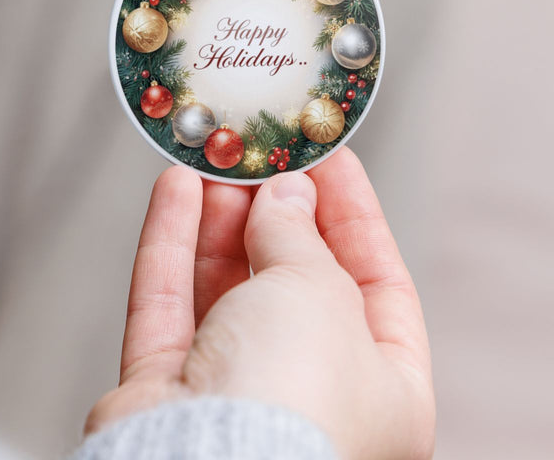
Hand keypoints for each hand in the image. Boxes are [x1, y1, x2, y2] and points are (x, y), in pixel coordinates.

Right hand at [87, 148, 434, 459]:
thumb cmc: (292, 400)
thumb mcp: (319, 289)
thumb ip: (299, 233)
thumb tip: (285, 194)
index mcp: (386, 391)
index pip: (379, 282)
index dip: (352, 214)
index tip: (326, 158)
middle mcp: (312, 395)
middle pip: (294, 282)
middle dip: (274, 212)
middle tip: (259, 154)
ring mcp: (235, 395)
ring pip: (226, 288)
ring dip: (219, 220)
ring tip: (213, 162)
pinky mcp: (167, 391)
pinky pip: (170, 303)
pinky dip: (171, 243)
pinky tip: (174, 189)